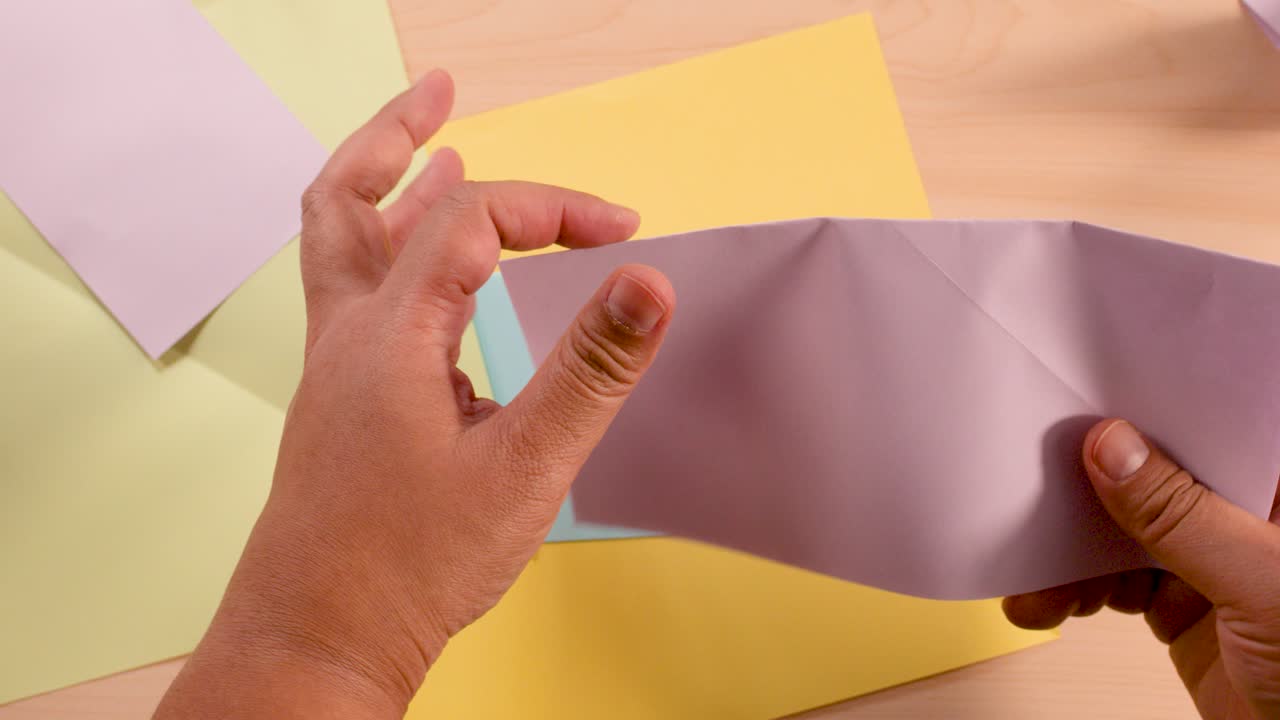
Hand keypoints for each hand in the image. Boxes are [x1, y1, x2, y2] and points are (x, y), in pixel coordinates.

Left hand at [154, 70, 674, 718]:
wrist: (319, 639)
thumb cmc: (408, 566)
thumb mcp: (525, 466)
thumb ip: (590, 370)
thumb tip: (645, 285)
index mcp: (390, 335)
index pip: (473, 222)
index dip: (555, 207)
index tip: (621, 230)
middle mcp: (348, 336)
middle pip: (349, 197)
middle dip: (399, 134)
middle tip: (438, 94)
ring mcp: (335, 368)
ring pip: (339, 242)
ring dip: (382, 184)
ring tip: (428, 151)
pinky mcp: (341, 400)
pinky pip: (354, 294)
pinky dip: (389, 253)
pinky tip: (430, 279)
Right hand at [1003, 419, 1279, 718]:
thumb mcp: (1263, 584)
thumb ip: (1185, 517)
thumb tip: (1114, 448)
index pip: (1212, 430)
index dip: (1149, 414)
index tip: (1087, 407)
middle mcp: (1251, 523)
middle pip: (1157, 481)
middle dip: (1091, 490)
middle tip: (1038, 490)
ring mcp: (1219, 567)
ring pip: (1127, 537)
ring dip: (1073, 557)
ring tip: (1035, 578)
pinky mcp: (1189, 612)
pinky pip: (1119, 585)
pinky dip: (1078, 594)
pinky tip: (1052, 602)